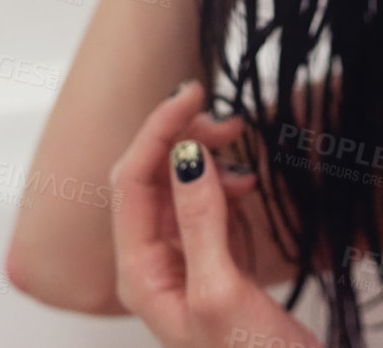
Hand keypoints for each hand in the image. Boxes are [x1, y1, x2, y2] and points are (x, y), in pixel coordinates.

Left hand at [109, 81, 321, 347]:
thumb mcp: (222, 289)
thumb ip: (202, 220)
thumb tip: (186, 157)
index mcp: (140, 272)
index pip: (132, 180)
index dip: (159, 130)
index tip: (194, 92)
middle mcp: (154, 265)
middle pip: (152, 178)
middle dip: (182, 139)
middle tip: (230, 119)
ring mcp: (186, 264)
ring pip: (182, 189)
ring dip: (207, 158)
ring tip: (242, 145)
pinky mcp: (218, 266)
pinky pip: (211, 207)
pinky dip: (228, 184)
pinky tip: (250, 184)